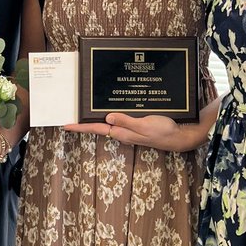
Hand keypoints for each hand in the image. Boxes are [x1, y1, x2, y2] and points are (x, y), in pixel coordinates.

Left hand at [64, 111, 204, 151]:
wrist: (179, 137)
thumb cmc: (163, 132)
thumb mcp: (145, 126)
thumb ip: (126, 122)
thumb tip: (107, 118)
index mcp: (122, 133)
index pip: (97, 129)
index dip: (81, 127)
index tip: (66, 124)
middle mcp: (122, 132)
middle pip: (99, 126)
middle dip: (84, 121)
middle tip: (69, 113)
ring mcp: (128, 129)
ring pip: (108, 122)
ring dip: (96, 117)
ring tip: (83, 109)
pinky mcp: (135, 125)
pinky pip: (119, 119)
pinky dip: (111, 114)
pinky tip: (108, 108)